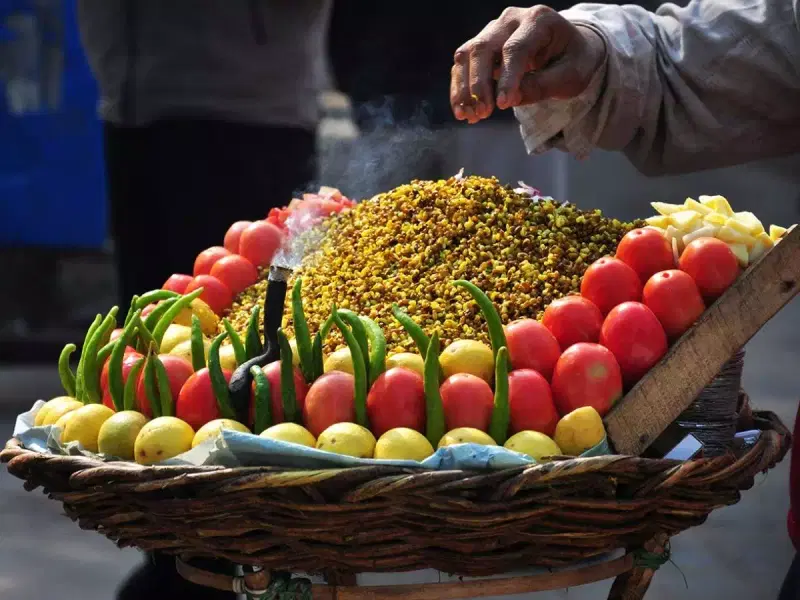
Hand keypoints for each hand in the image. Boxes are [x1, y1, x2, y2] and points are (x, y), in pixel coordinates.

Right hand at [450, 6, 605, 122]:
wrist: (568, 50)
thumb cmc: (573, 61)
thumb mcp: (571, 77)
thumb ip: (543, 86)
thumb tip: (509, 99)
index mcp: (539, 20)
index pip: (516, 48)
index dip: (507, 78)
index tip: (502, 105)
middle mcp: (511, 20)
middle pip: (484, 47)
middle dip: (480, 83)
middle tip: (483, 113)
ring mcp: (493, 30)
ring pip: (467, 55)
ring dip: (464, 88)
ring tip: (469, 116)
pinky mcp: (482, 46)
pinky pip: (463, 65)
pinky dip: (460, 89)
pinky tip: (464, 112)